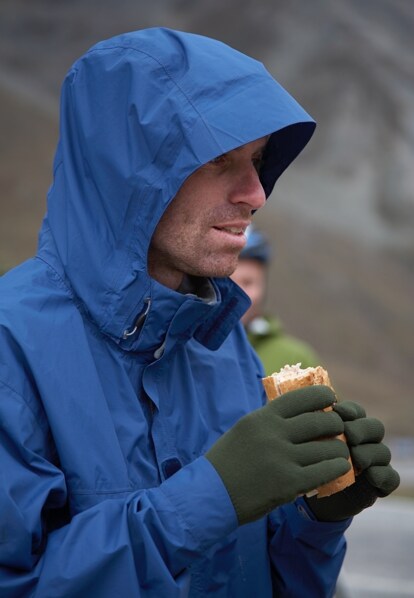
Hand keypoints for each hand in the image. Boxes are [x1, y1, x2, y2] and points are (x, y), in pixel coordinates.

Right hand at [206, 385, 350, 524]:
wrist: (210, 494)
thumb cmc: (227, 461)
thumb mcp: (245, 429)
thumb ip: (270, 420)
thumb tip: (300, 411)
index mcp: (262, 418)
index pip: (302, 397)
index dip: (323, 395)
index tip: (332, 398)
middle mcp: (273, 434)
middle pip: (321, 422)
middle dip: (337, 424)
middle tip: (339, 429)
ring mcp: (282, 458)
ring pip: (328, 448)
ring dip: (339, 450)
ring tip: (340, 452)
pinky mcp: (289, 483)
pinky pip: (325, 471)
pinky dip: (337, 468)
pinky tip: (340, 468)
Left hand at [305, 401, 399, 521]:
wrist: (310, 493)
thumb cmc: (303, 461)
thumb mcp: (301, 443)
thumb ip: (305, 426)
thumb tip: (295, 406)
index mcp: (346, 426)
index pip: (355, 411)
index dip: (350, 409)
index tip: (336, 410)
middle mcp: (363, 441)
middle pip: (374, 427)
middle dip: (362, 429)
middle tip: (349, 435)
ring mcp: (373, 462)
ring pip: (382, 451)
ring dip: (370, 452)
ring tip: (357, 457)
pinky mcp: (379, 483)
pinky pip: (390, 477)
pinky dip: (383, 475)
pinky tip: (371, 475)